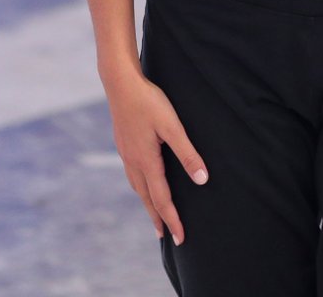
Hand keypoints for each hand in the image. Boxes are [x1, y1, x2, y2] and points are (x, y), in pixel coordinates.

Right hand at [104, 68, 209, 245]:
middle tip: (166, 236)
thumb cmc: (149, 102)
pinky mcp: (123, 143)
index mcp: (146, 161)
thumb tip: (202, 180)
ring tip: (155, 214)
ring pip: (137, 186)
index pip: (162, 199)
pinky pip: (132, 174)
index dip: (172, 219)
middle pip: (147, 197)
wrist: (120, 83)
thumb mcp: (172, 126)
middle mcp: (133, 161)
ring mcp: (125, 152)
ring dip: (148, 203)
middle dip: (158, 217)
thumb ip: (187, 153)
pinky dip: (140, 186)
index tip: (180, 238)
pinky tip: (143, 180)